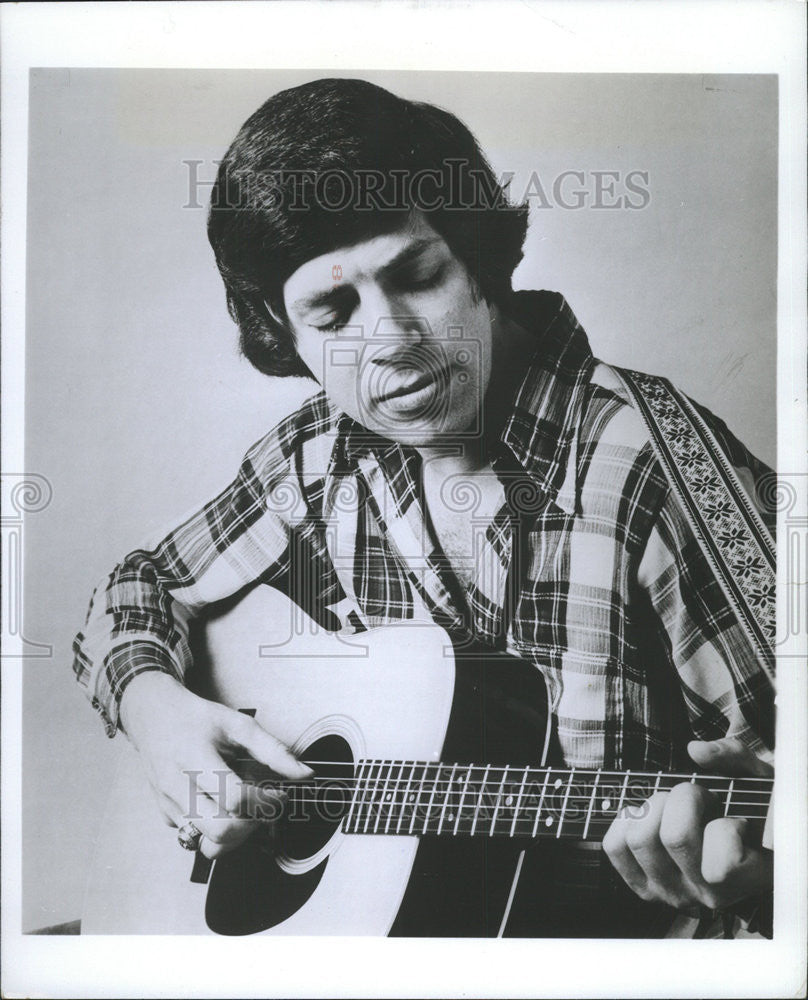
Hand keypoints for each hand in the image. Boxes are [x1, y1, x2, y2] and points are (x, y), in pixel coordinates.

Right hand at [119, 671, 311, 858]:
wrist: (153, 716)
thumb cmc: (195, 719)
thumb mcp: (238, 724)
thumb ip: (273, 750)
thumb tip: (303, 774)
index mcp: (195, 758)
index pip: (234, 798)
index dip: (265, 801)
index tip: (279, 793)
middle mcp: (177, 787)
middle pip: (220, 831)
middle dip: (252, 825)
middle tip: (264, 807)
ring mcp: (169, 805)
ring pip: (207, 844)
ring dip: (235, 835)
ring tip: (246, 812)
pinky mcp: (166, 816)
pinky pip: (196, 837)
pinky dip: (217, 830)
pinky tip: (224, 807)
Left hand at [602, 737, 772, 911]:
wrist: (735, 843)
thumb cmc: (747, 806)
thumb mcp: (754, 778)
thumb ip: (734, 756)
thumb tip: (696, 751)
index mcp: (749, 878)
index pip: (723, 864)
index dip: (724, 826)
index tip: (731, 816)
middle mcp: (710, 895)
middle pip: (674, 838)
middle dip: (682, 798)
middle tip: (696, 797)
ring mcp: (674, 894)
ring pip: (640, 840)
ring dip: (652, 808)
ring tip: (672, 808)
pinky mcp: (644, 888)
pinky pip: (615, 846)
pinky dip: (626, 822)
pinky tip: (650, 819)